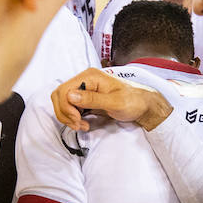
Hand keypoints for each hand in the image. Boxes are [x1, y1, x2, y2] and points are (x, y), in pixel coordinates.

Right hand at [50, 68, 172, 131]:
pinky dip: (71, 117)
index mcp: (90, 76)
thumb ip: (92, 99)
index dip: (66, 107)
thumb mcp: (115, 102)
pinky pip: (69, 107)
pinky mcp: (85, 99)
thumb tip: (70, 95)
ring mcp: (84, 89)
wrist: (143, 105)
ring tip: (81, 125)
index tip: (77, 119)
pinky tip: (82, 123)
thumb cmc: (133, 101)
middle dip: (65, 113)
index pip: (64, 90)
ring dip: (67, 116)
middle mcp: (84, 80)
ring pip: (62, 102)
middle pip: (59, 95)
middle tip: (78, 124)